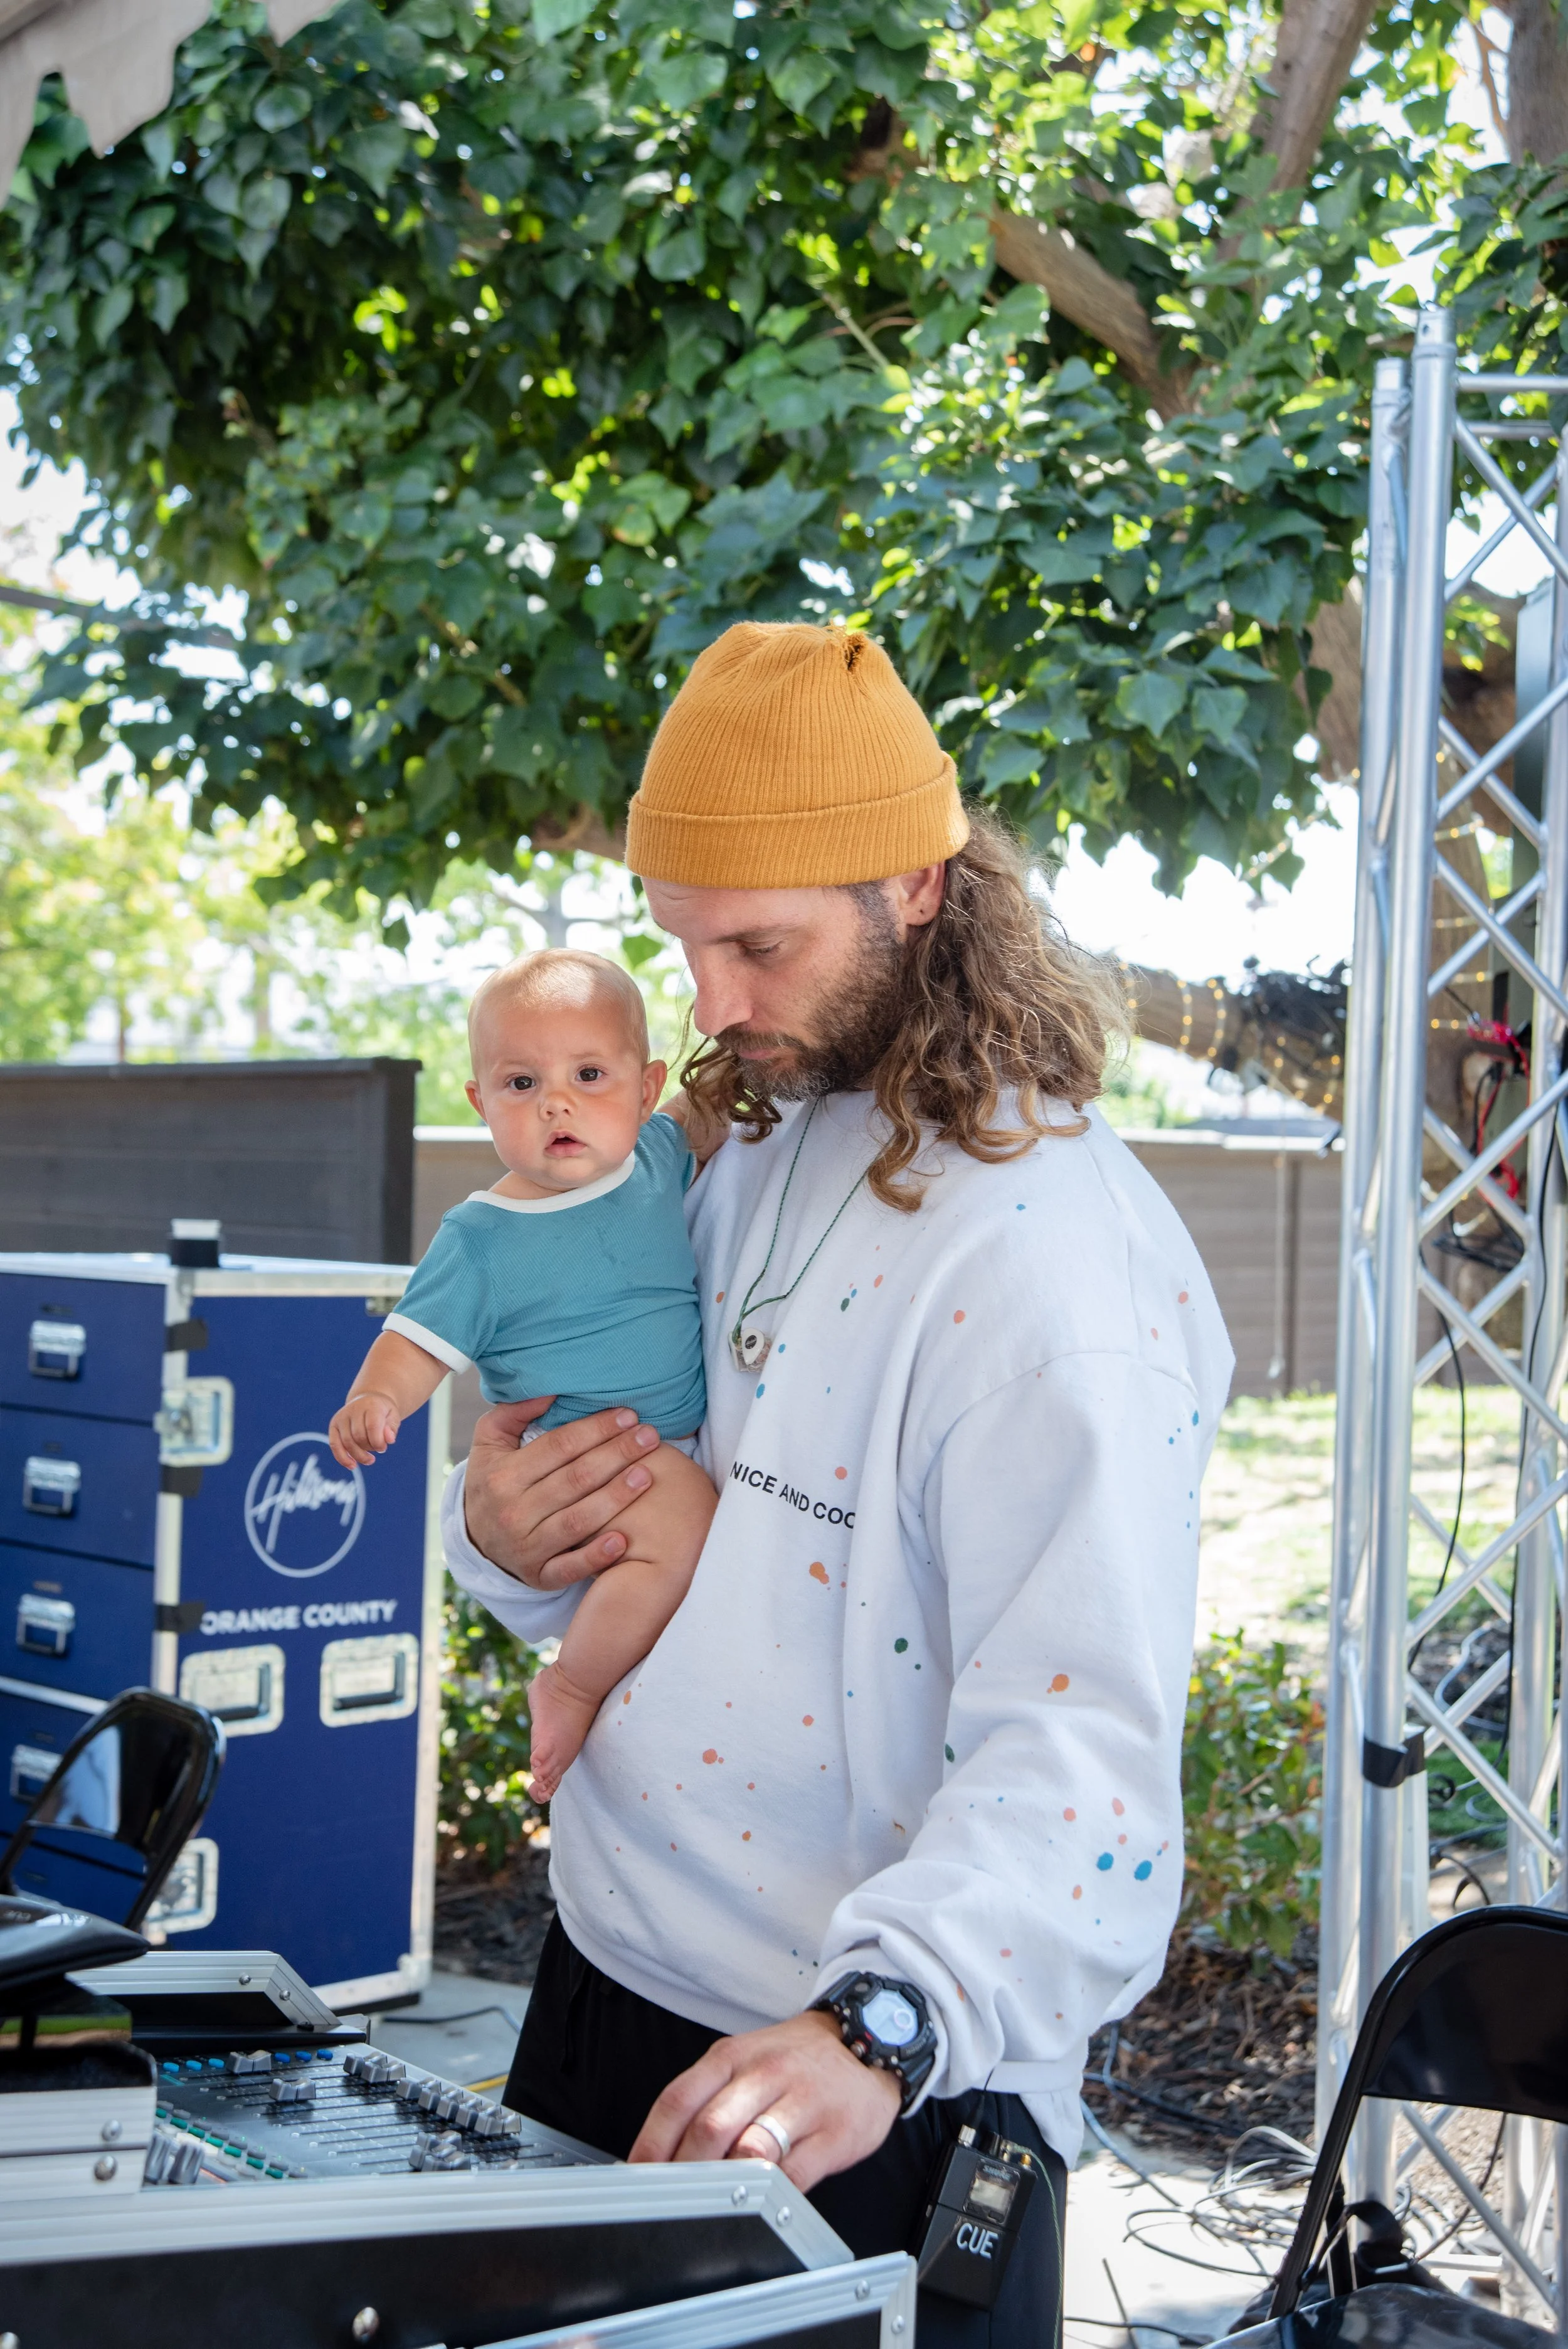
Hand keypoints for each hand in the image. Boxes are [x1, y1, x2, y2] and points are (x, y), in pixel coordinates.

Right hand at [330, 1392, 399, 1467]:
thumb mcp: (393, 1416)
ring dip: (359, 1456)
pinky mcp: (334, 1425)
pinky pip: (334, 1444)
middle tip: (378, 1449)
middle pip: (359, 1436)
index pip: (372, 1427)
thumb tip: (389, 1440)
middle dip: (369, 1448)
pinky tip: (352, 1465)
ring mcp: (342, 1417)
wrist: (369, 1399)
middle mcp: (353, 1409)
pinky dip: (342, 1457)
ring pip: (347, 1442)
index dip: (378, 1442)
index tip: (383, 1448)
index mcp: (371, 1405)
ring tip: (370, 1460)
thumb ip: (392, 1428)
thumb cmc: (383, 1411)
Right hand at [463, 1398, 664, 1590]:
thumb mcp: (490, 1443)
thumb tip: (551, 1390)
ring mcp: (526, 1547)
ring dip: (615, 1498)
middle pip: (575, 1479)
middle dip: (617, 1455)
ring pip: (578, 1520)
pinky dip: (596, 1556)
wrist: (476, 1541)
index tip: (628, 1415)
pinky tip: (623, 1540)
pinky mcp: (539, 1576)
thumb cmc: (493, 1482)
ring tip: (647, 1475)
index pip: (559, 1446)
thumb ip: (514, 1412)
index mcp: (503, 1475)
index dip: (596, 1429)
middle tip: (650, 1437)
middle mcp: (513, 1512)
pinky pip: (570, 1568)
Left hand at [627, 2011, 900, 2191]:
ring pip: (752, 2149)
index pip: (678, 2099)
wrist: (866, 2042)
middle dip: (685, 2170)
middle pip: (710, 2127)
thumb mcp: (746, 2060)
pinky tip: (761, 2203)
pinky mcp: (834, 2133)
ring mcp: (802, 2102)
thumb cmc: (795, 2059)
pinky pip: (795, 2174)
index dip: (652, 2143)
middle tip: (673, 2198)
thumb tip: (662, 2150)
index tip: (638, 2176)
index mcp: (732, 2056)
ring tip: (713, 2204)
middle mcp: (765, 2074)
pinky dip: (771, 2195)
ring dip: (727, 2184)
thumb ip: (708, 2097)